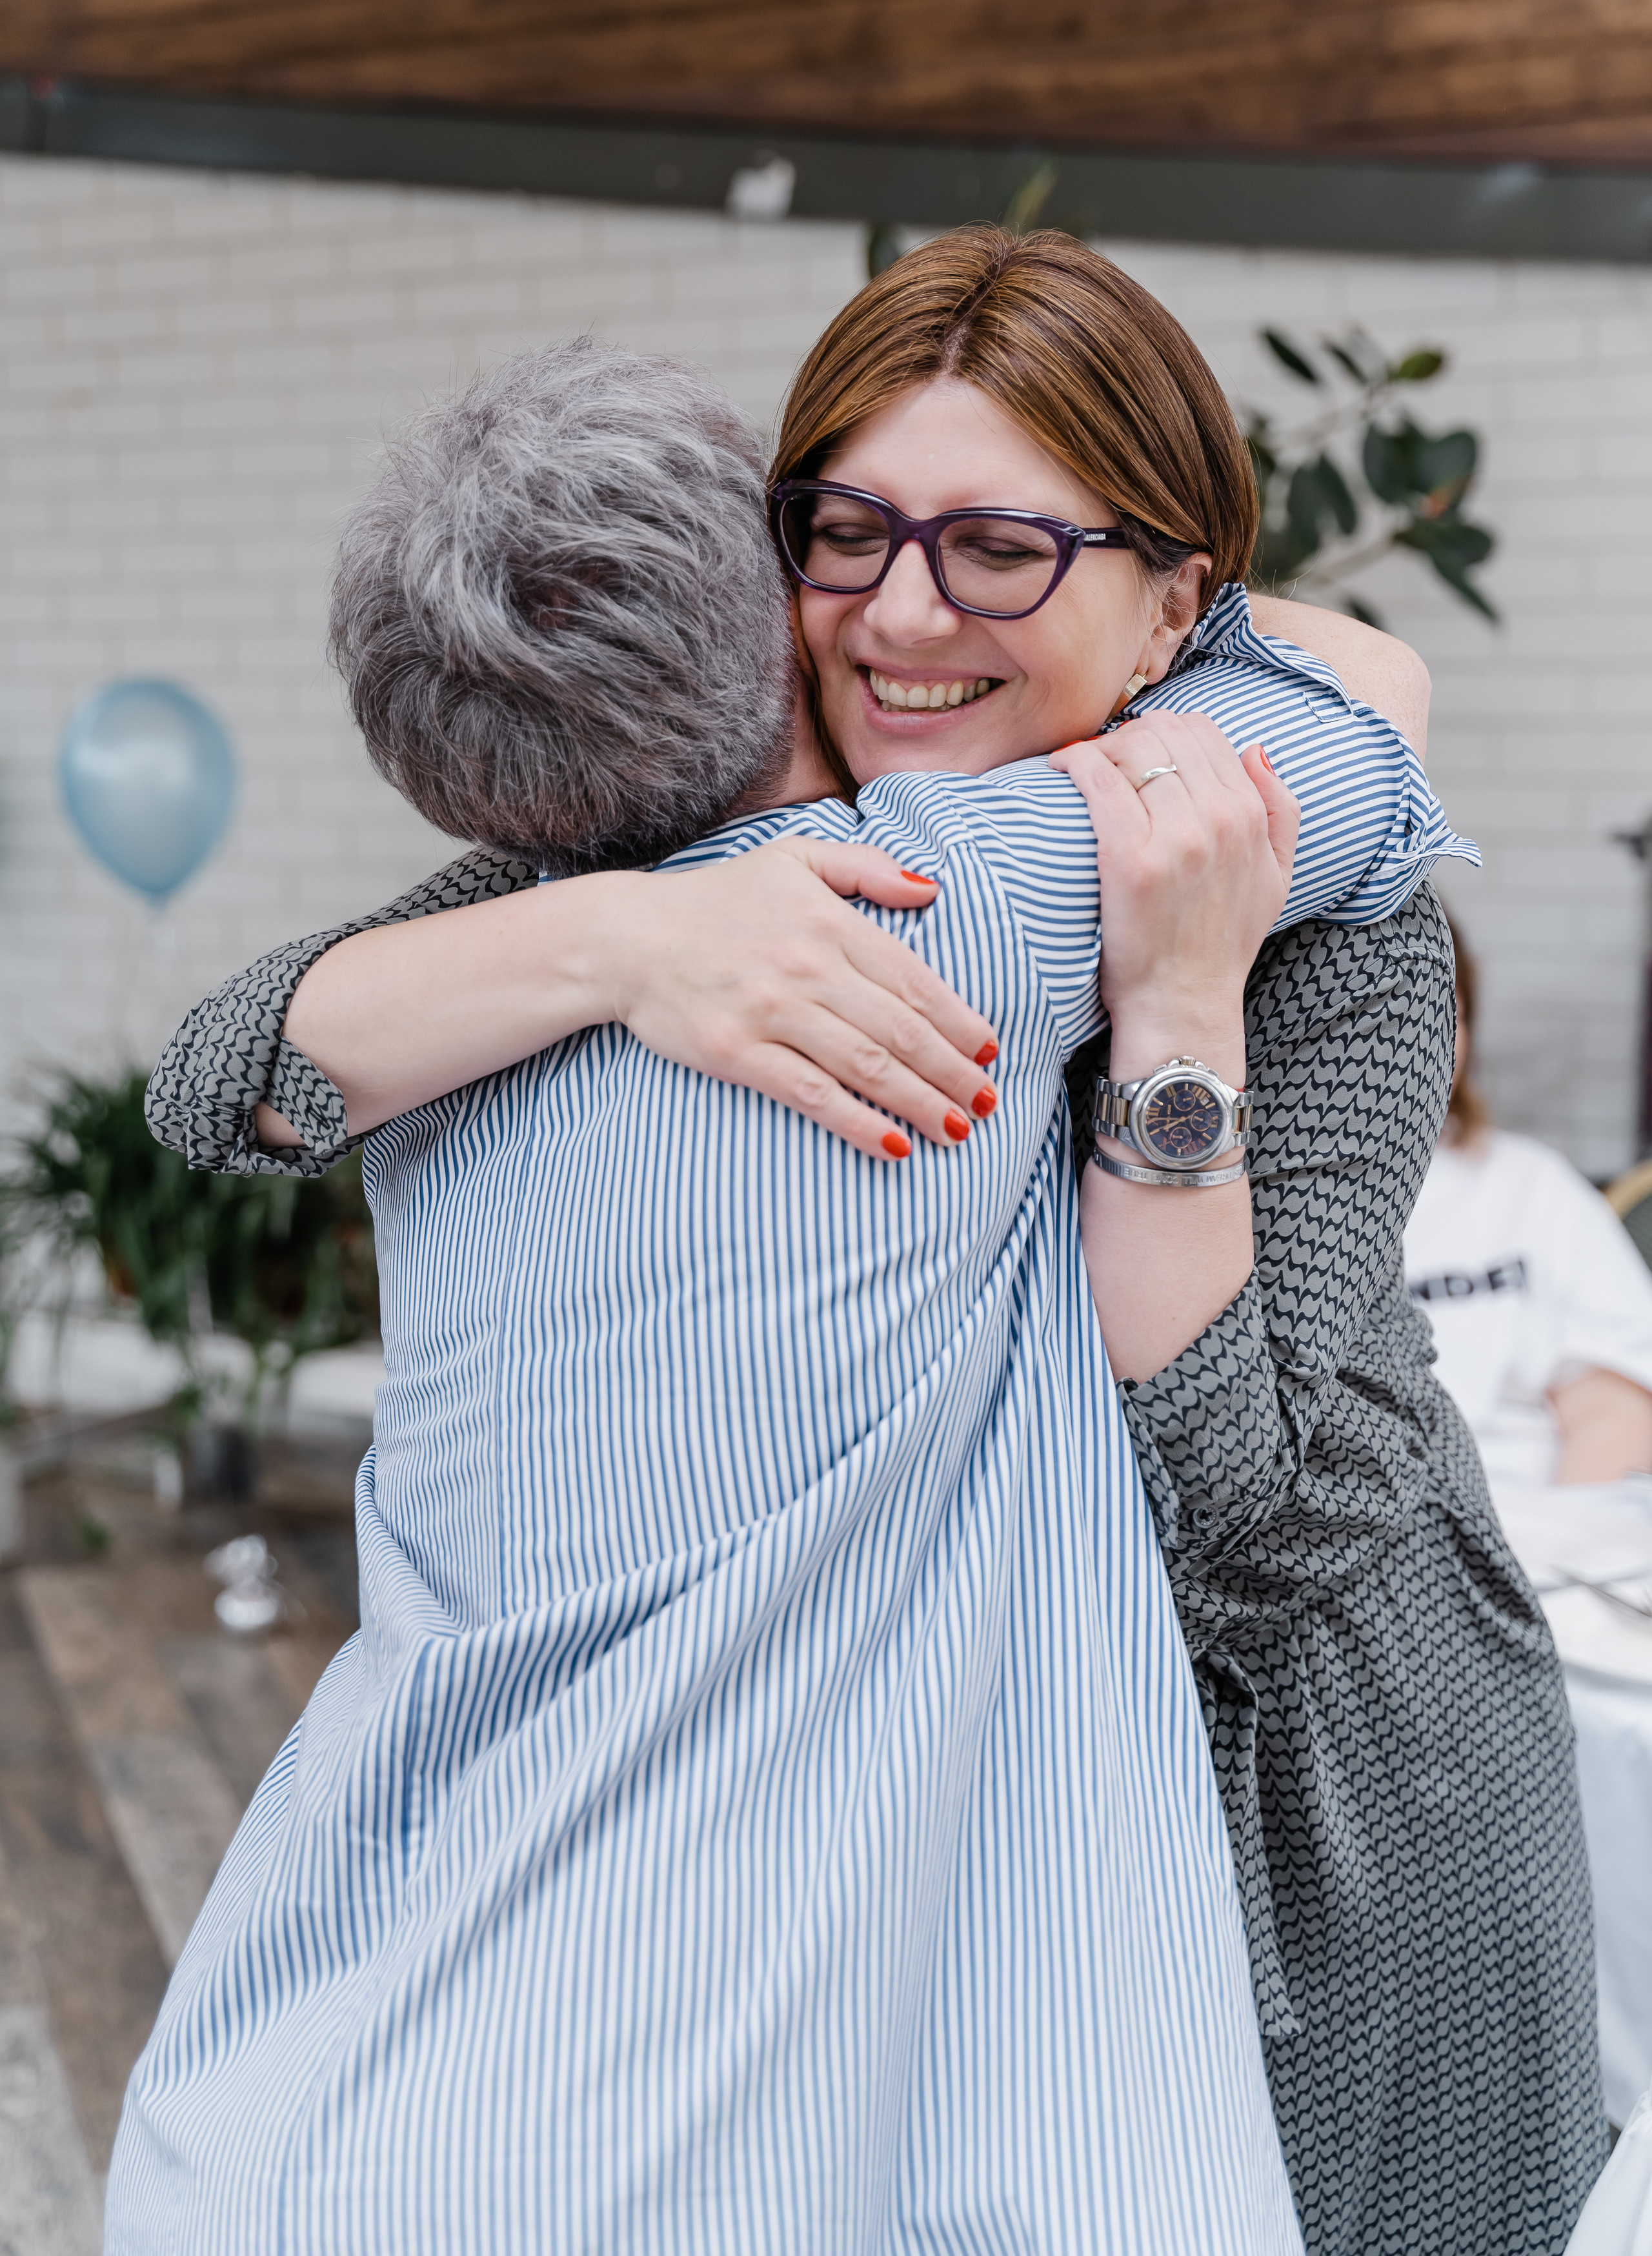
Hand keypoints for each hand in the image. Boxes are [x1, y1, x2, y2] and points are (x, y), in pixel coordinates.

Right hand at [598, 837, 998, 1160]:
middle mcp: (808, 968)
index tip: (989, 1051)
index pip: (912, 979)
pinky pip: (813, 1095)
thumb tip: (934, 890)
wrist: (627, 938)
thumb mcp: (793, 858)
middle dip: (952, 1070)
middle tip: (986, 1101)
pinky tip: (895, 1145)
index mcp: (830, 922)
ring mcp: (773, 1013)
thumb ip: (867, 869)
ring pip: (867, 1066)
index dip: (958, 1020)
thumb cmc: (716, 900)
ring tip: (959, 1129)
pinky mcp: (738, 1054)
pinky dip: (859, 1123)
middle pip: (900, 1029)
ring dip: (921, 1102)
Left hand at [1050, 712, 1298, 1079]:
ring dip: (1098, 748)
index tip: (1133, 755)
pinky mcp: (1130, 860)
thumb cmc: (1220, 944)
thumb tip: (1253, 749)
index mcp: (1249, 815)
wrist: (1183, 1006)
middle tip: (1102, 762)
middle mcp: (1219, 819)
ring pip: (1130, 747)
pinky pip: (1097, 779)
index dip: (1161, 733)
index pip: (1201, 732)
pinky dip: (1074, 762)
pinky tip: (1059, 771)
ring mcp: (1176, 839)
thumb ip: (1279, 808)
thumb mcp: (1276, 877)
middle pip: (1163, 732)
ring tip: (1079, 772)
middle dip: (1126, 736)